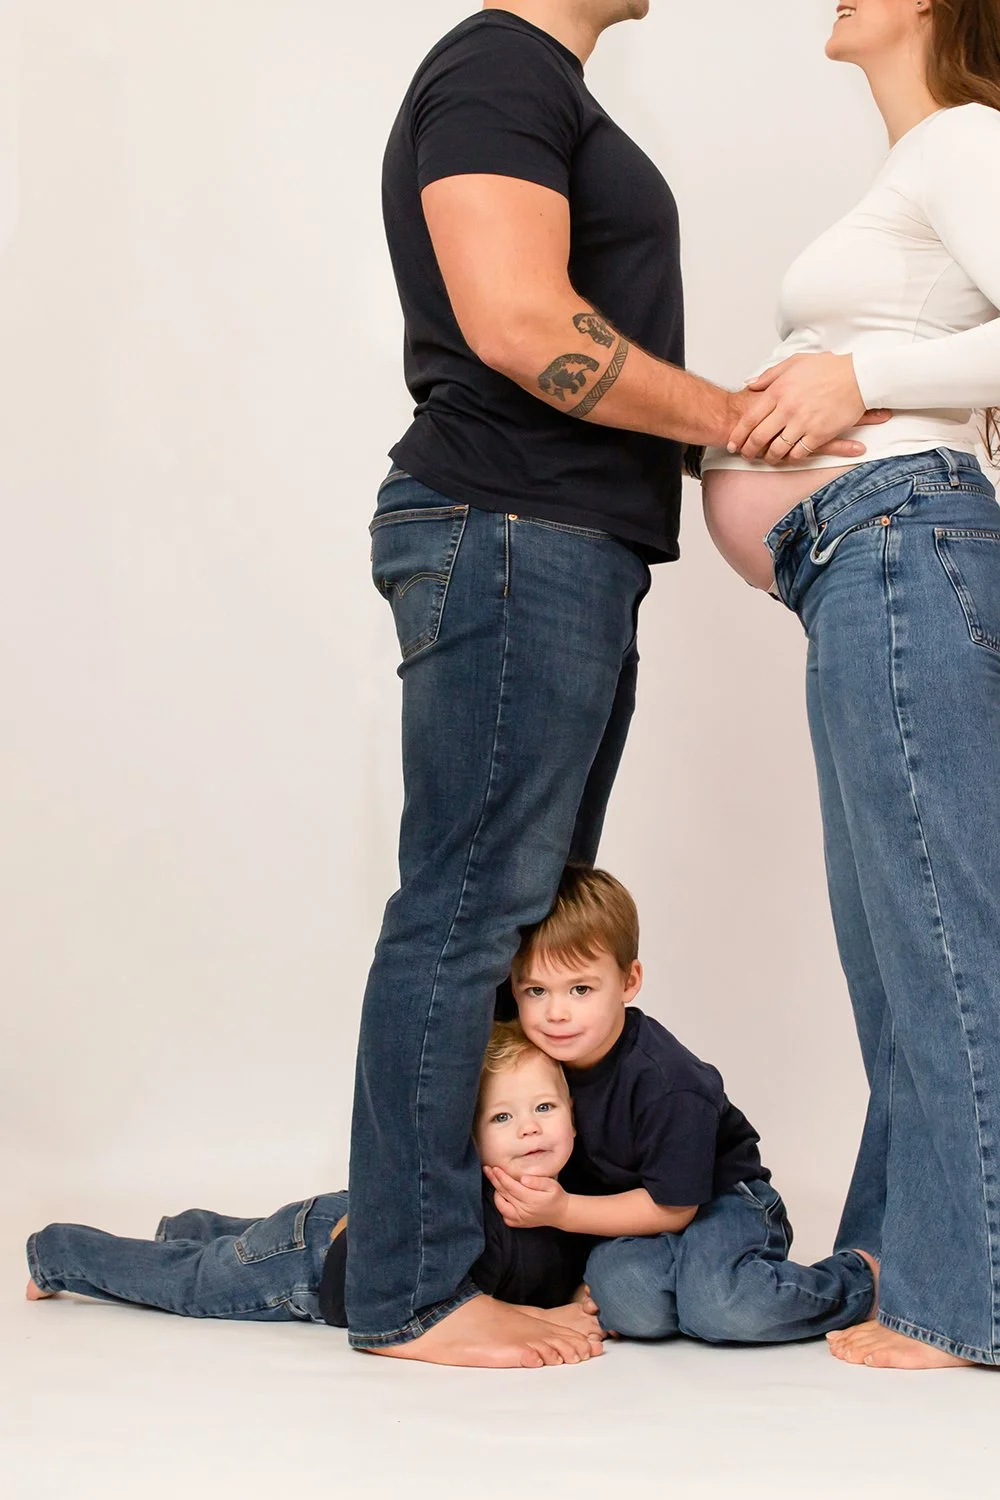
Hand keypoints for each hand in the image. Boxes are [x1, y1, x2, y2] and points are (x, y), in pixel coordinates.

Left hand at [485, 1165, 567, 1229]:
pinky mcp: (518, 1224)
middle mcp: (523, 1211)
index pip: (511, 1187)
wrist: (561, 1213)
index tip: (495, 1168)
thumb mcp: (552, 1185)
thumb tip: (523, 1178)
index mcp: (531, 1200)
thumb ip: (538, 1181)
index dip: (501, 1177)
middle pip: (504, 1193)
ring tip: (497, 1181)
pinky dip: (501, 1205)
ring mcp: (520, 1219)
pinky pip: (504, 1215)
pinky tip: (503, 1196)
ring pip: (501, 1205)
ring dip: (496, 1192)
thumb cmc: (556, 1196)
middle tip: (487, 1169)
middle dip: (494, 1180)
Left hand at [726, 353, 890, 463]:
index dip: (739, 435)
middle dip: (749, 450)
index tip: (733, 443)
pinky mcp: (819, 434)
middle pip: (759, 437)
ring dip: (769, 457)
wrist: (859, 376)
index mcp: (779, 390)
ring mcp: (803, 422)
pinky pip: (798, 453)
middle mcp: (788, 408)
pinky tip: (788, 458)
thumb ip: (769, 375)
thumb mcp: (794, 363)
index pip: (750, 418)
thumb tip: (749, 384)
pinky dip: (791, 458)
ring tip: (767, 459)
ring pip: (777, 449)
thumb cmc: (829, 368)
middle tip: (745, 455)